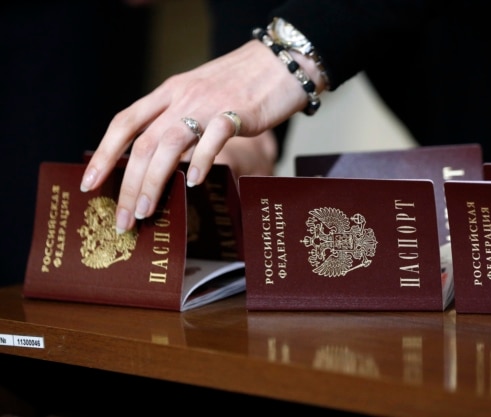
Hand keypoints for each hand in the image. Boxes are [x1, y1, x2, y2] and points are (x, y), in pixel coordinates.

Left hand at [80, 40, 307, 232]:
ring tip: (146, 211)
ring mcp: (209, 104)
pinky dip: (200, 161)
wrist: (280, 63)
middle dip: (128, 184)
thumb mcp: (199, 95)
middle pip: (143, 143)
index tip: (90, 184)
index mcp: (169, 92)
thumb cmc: (242, 85)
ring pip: (168, 144)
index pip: (125, 122)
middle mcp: (182, 98)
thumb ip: (180, 120)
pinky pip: (213, 138)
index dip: (103, 154)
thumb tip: (163, 161)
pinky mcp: (237, 112)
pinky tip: (194, 183)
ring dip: (153, 182)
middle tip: (123, 217)